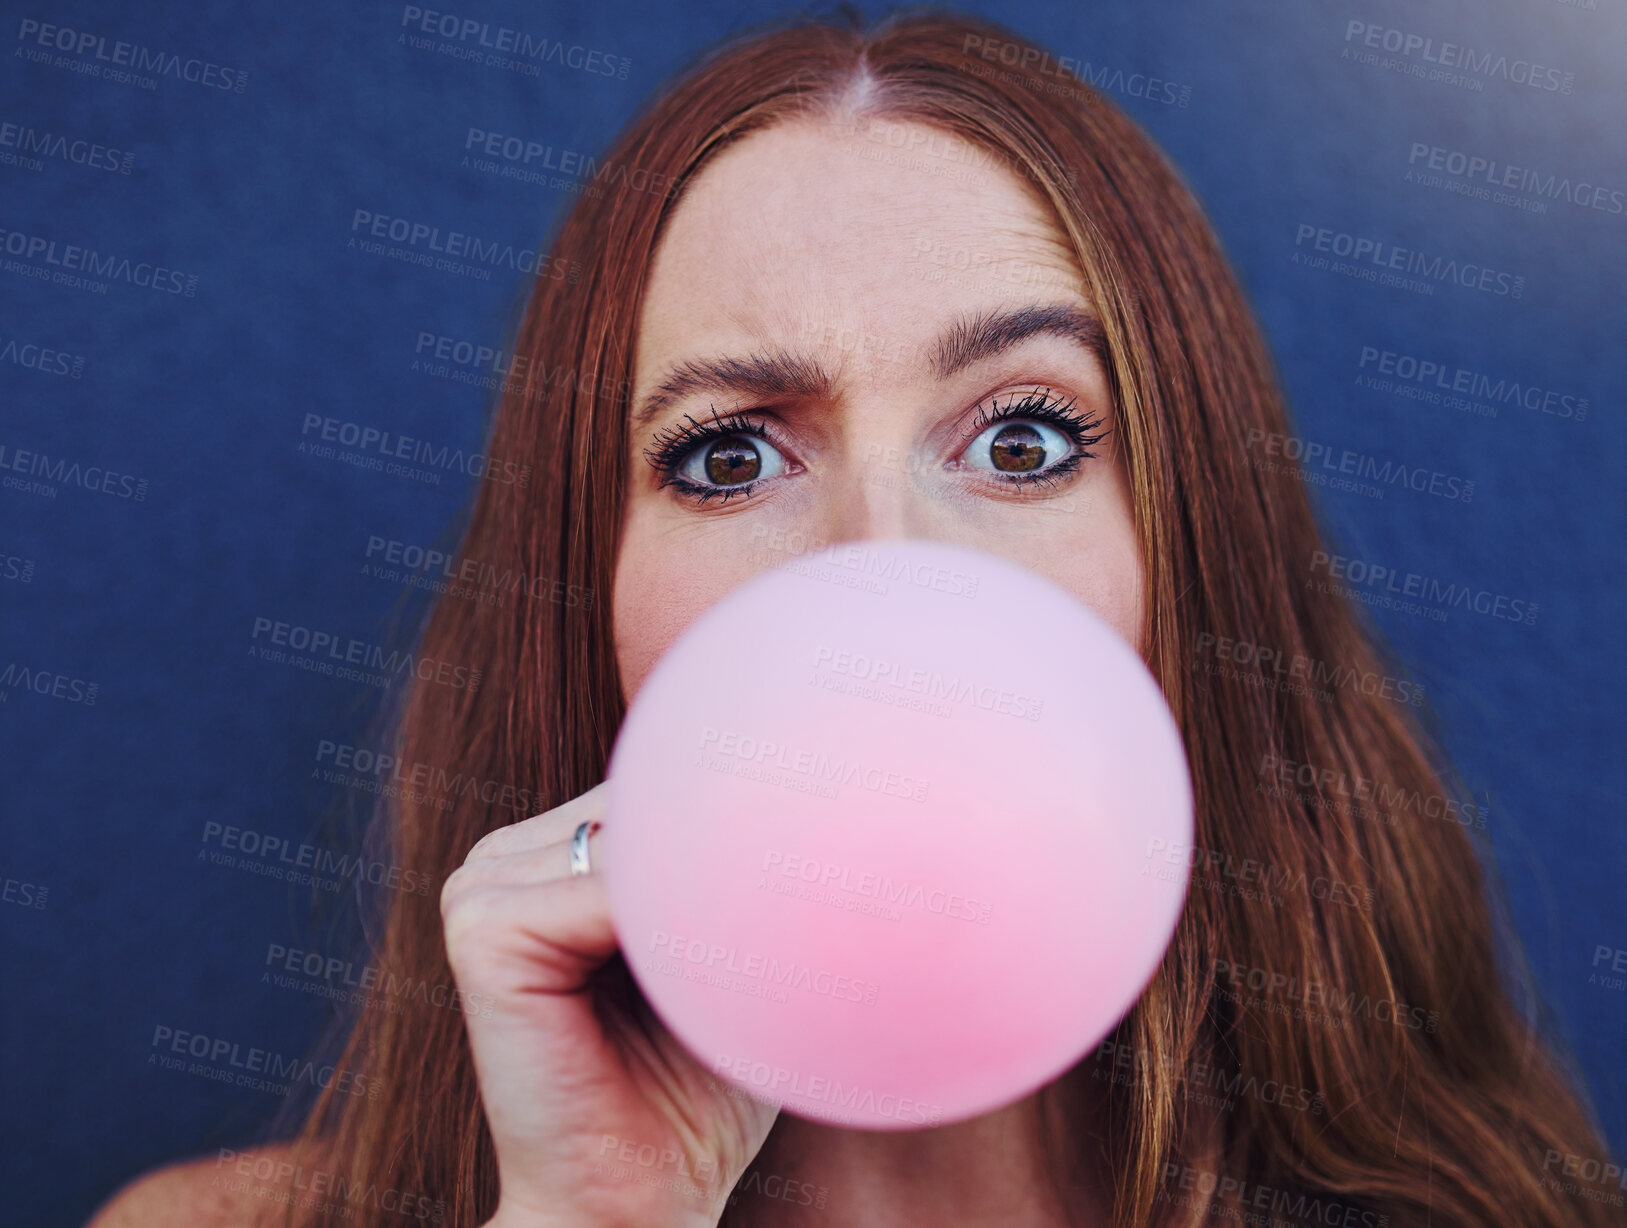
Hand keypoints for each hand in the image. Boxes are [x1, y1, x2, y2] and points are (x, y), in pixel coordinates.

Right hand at [442, 782, 780, 1227]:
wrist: (637, 1206)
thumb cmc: (693, 1089)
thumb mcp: (716, 958)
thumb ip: (718, 875)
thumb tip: (784, 790)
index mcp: (547, 858)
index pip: (650, 785)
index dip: (727, 820)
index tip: (798, 828)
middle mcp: (503, 859)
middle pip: (640, 800)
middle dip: (713, 858)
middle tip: (764, 939)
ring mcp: (480, 887)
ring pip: (629, 838)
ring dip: (693, 899)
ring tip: (721, 977)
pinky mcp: (481, 930)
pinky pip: (601, 889)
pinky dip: (663, 930)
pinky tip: (690, 983)